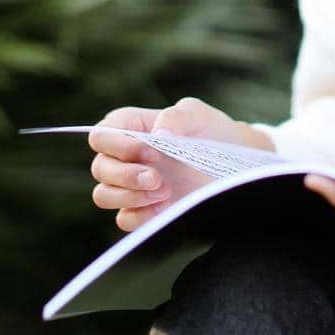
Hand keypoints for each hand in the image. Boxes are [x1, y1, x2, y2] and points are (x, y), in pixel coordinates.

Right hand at [88, 97, 273, 231]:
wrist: (234, 162)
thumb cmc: (211, 131)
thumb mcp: (198, 114)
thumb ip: (176, 116)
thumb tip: (160, 135)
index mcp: (131, 128)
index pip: (101, 135)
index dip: (118, 144)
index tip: (152, 150)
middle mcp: (125, 157)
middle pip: (100, 168)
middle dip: (125, 175)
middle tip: (157, 178)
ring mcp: (132, 185)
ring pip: (104, 195)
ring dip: (129, 196)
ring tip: (164, 192)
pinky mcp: (144, 209)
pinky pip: (124, 219)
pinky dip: (140, 216)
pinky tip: (165, 208)